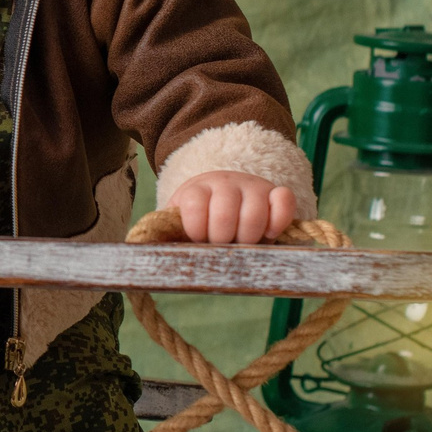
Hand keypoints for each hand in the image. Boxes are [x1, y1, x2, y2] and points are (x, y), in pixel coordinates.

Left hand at [169, 171, 296, 243]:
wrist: (224, 199)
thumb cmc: (200, 221)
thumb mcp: (178, 223)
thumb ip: (165, 233)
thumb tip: (146, 249)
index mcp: (196, 189)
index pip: (194, 206)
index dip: (197, 230)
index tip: (198, 239)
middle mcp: (225, 183)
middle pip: (224, 214)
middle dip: (222, 239)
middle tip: (222, 245)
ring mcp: (252, 186)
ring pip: (255, 213)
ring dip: (249, 237)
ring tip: (242, 243)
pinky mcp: (276, 192)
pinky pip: (285, 200)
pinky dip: (278, 221)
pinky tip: (269, 234)